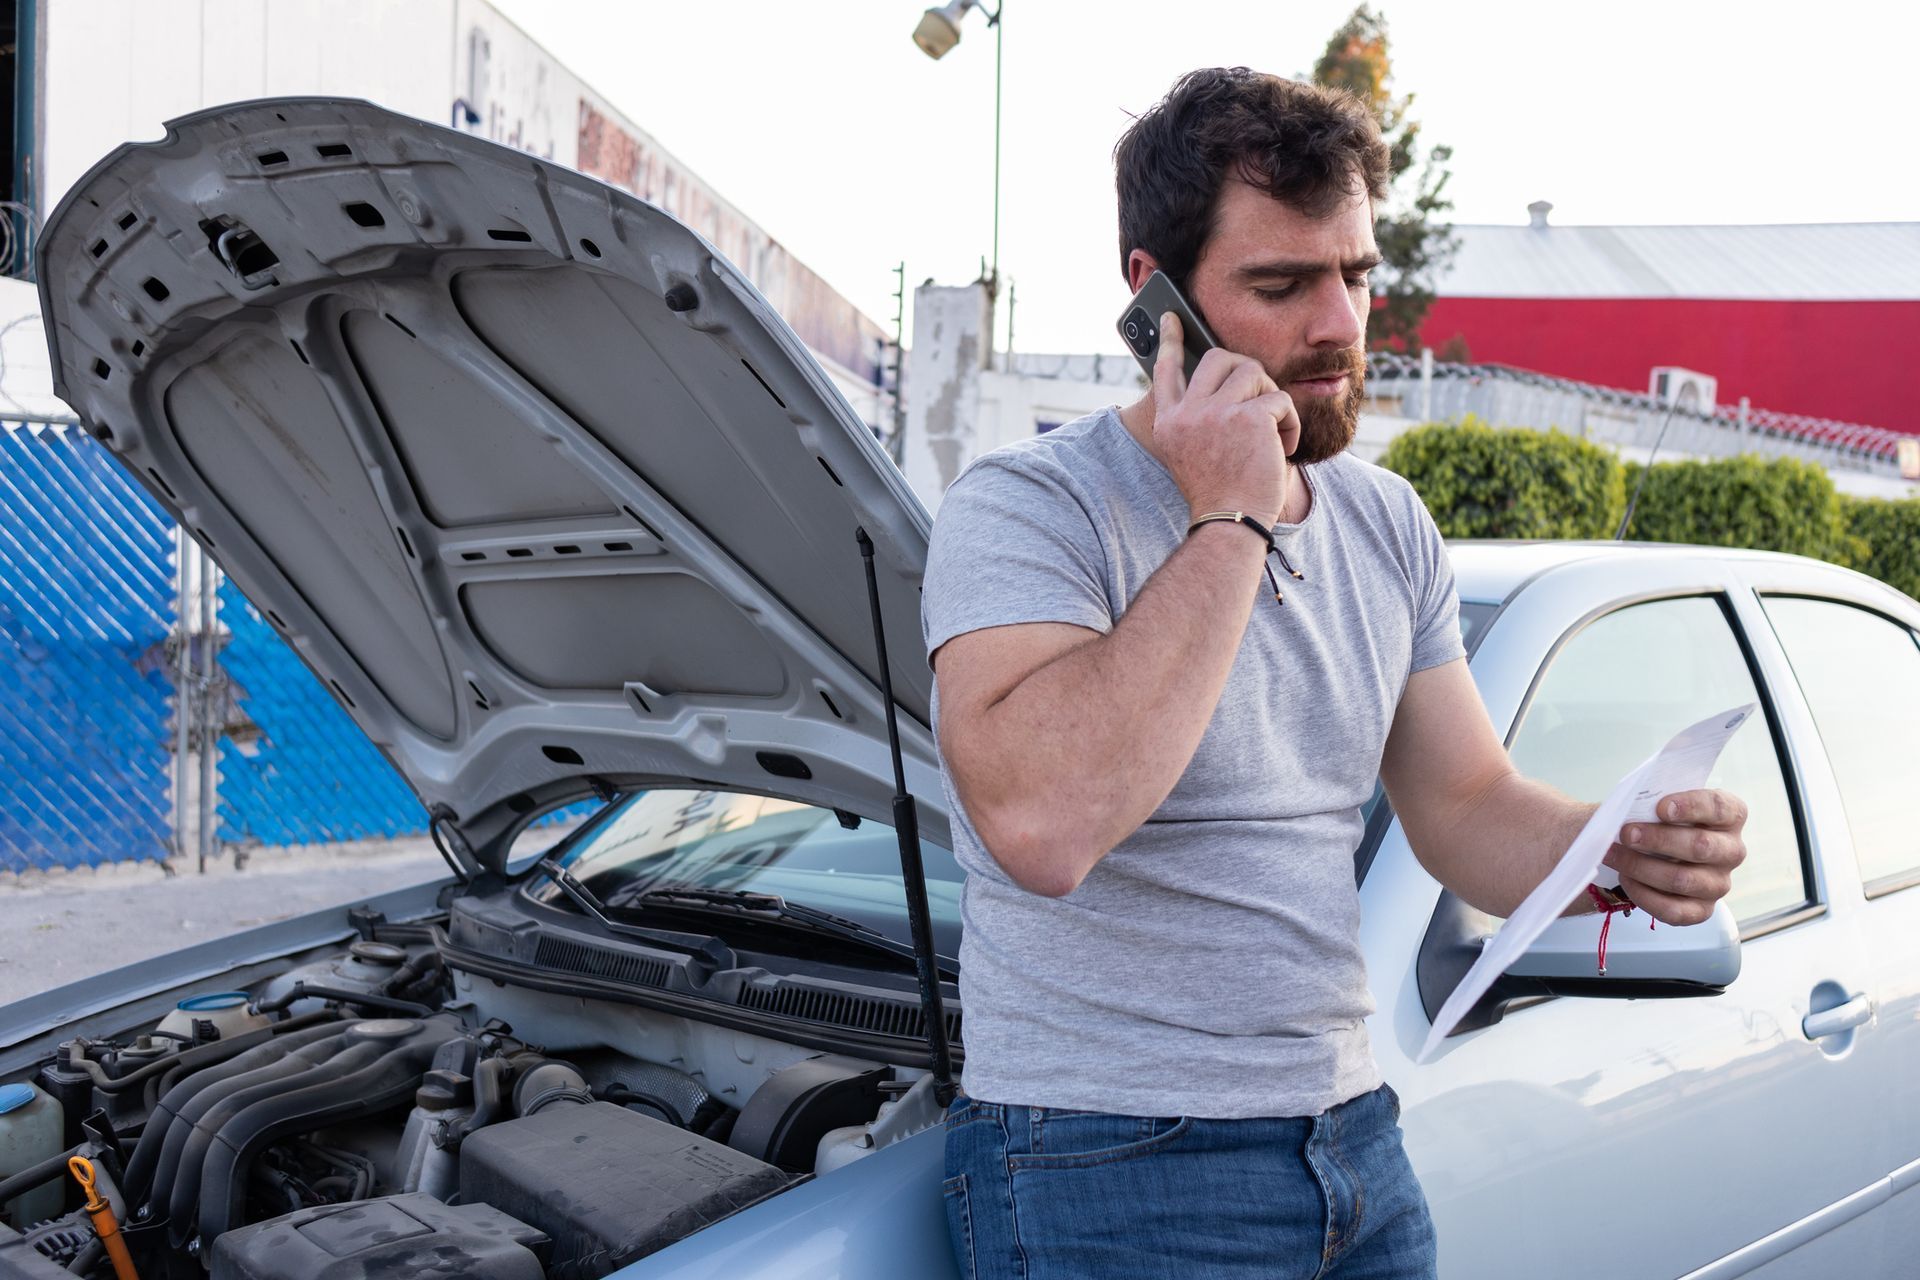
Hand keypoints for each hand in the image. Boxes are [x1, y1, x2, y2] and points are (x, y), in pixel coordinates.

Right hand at [1149, 313, 1299, 526]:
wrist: (1230, 524)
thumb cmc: (1221, 496)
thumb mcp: (1194, 454)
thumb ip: (1201, 418)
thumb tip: (1230, 380)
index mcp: (1169, 422)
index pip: (1166, 370)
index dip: (1172, 340)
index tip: (1173, 317)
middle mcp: (1186, 413)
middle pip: (1219, 359)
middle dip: (1248, 372)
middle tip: (1260, 399)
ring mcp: (1215, 412)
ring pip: (1254, 373)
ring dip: (1271, 400)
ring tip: (1273, 434)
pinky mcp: (1248, 417)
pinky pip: (1280, 399)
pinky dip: (1291, 424)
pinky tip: (1284, 450)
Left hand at [1602, 789, 1748, 925]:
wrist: (1659, 852)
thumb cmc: (1661, 820)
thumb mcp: (1662, 803)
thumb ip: (1655, 802)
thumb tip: (1628, 810)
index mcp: (1730, 816)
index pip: (1719, 807)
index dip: (1691, 806)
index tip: (1660, 808)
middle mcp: (1731, 851)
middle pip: (1701, 846)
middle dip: (1658, 839)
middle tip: (1626, 833)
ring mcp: (1719, 883)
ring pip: (1683, 879)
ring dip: (1642, 867)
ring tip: (1614, 855)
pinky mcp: (1703, 910)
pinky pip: (1675, 911)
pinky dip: (1644, 895)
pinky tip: (1625, 879)